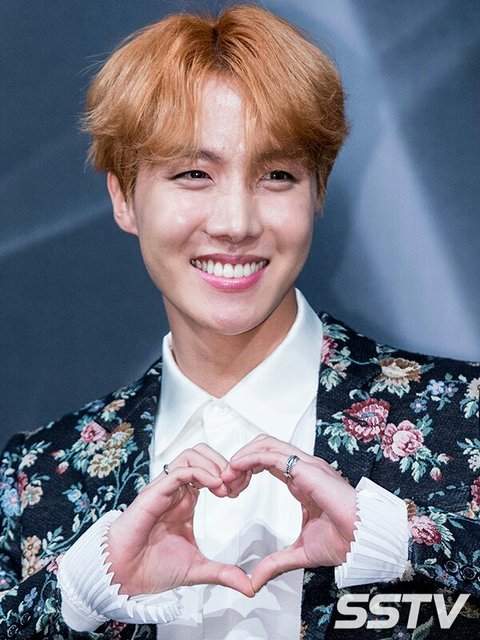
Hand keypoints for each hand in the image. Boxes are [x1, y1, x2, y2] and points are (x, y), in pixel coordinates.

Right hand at [107, 443, 253, 596]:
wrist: (125, 577)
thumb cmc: (153, 568)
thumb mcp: (199, 569)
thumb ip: (224, 573)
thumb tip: (250, 587)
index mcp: (186, 499)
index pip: (209, 468)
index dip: (229, 473)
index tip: (240, 490)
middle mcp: (177, 489)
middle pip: (202, 453)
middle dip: (224, 462)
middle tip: (236, 483)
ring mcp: (165, 489)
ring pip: (191, 455)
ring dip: (213, 464)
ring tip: (225, 485)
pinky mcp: (154, 493)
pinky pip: (179, 471)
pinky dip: (200, 473)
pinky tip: (214, 487)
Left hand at [224, 435, 357, 592]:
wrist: (363, 541)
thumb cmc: (343, 542)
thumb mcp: (299, 553)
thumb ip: (275, 563)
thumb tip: (254, 581)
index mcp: (301, 481)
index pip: (267, 461)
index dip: (245, 469)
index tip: (230, 488)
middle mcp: (302, 468)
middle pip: (263, 447)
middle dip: (240, 459)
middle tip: (223, 480)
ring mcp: (306, 465)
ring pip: (266, 444)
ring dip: (242, 456)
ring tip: (226, 475)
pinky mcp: (306, 469)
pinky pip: (272, 454)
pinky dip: (250, 458)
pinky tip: (236, 469)